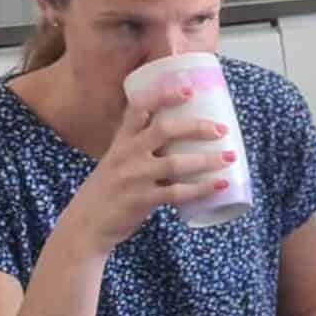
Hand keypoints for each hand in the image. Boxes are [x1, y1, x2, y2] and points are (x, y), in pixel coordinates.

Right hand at [58, 86, 232, 254]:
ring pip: (176, 162)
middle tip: (221, 129)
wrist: (85, 225)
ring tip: (231, 157)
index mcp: (121, 141)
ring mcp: (134, 177)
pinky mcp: (141, 200)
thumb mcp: (117, 162)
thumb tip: (179, 139)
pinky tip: (220, 185)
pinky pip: (177, 192)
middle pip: (164, 129)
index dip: (164, 95)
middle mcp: (126, 154)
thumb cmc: (107, 192)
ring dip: (207, 159)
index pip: (139, 108)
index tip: (189, 90)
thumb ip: (140, 149)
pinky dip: (202, 188)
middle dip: (196, 126)